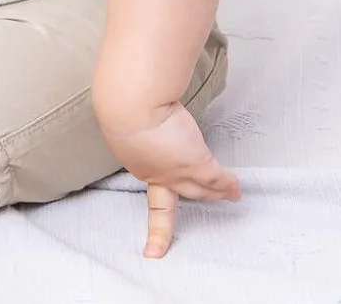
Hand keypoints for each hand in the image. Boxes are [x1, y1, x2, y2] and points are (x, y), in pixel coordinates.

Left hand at [99, 101, 240, 257]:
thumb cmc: (123, 105)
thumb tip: (139, 122)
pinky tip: (235, 187)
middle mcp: (158, 176)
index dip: (156, 230)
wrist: (131, 104)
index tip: (152, 253)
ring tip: (231, 194)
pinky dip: (228, 184)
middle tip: (211, 198)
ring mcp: (178, 173)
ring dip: (217, 191)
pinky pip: (217, 179)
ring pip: (202, 188)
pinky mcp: (196, 163)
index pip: (151, 199)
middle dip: (197, 195)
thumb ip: (136, 130)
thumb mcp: (125, 124)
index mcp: (138, 167)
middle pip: (182, 193)